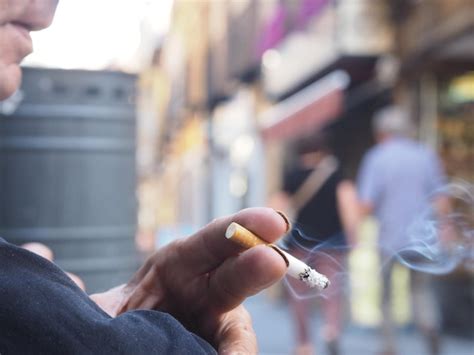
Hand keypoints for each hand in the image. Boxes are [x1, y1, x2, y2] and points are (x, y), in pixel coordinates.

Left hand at [91, 208, 287, 352]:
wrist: (120, 353)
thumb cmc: (117, 330)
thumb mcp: (99, 311)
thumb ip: (79, 292)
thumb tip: (36, 252)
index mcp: (179, 267)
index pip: (215, 240)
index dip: (242, 228)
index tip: (270, 224)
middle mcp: (206, 293)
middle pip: (235, 277)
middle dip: (255, 266)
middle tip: (273, 261)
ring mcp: (215, 327)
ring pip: (236, 329)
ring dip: (241, 336)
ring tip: (237, 350)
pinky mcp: (218, 352)